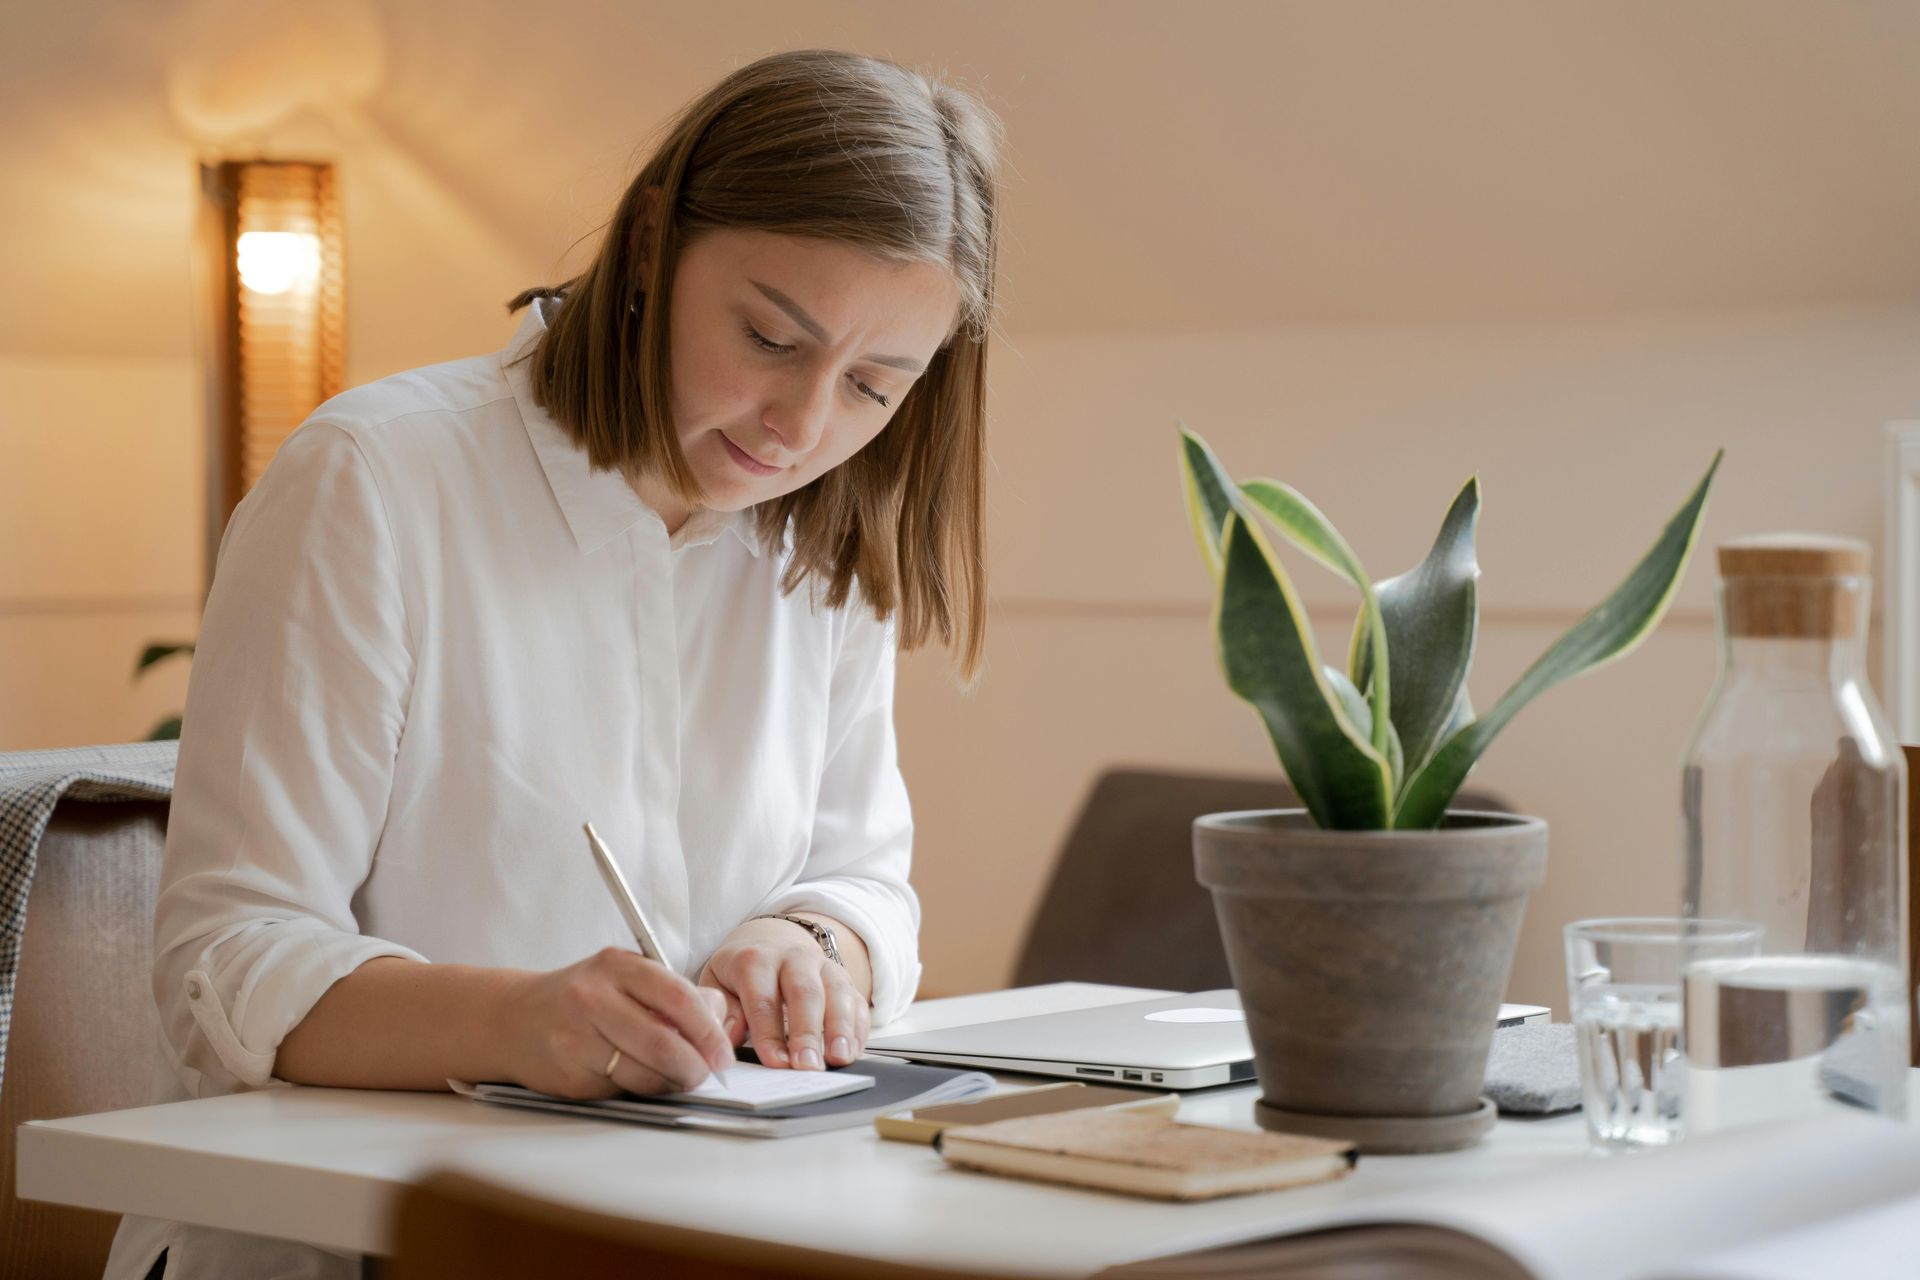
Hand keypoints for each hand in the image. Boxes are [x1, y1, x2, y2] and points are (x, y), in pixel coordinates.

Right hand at [500, 947, 733, 1098]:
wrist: (512, 1019)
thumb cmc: (579, 997)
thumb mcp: (623, 977)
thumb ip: (670, 992)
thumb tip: (718, 1017)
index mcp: (615, 966)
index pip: (678, 997)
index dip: (709, 1030)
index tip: (723, 1053)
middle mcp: (592, 998)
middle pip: (663, 1043)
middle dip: (695, 1067)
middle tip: (707, 1074)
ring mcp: (577, 1039)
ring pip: (645, 1074)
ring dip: (672, 1083)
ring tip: (678, 1078)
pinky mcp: (569, 1076)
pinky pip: (621, 1091)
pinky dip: (641, 1090)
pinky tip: (640, 1079)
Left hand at [699, 917, 869, 1070]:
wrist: (772, 939)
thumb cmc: (742, 970)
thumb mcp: (718, 982)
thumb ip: (724, 1011)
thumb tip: (729, 1037)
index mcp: (756, 960)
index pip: (763, 999)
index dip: (769, 1033)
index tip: (775, 1062)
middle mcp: (794, 958)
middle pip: (805, 993)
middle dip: (807, 1032)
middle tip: (808, 1065)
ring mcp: (823, 967)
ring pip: (838, 993)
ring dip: (841, 1028)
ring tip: (839, 1058)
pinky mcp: (844, 979)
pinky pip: (857, 1001)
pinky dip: (858, 1028)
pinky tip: (853, 1051)